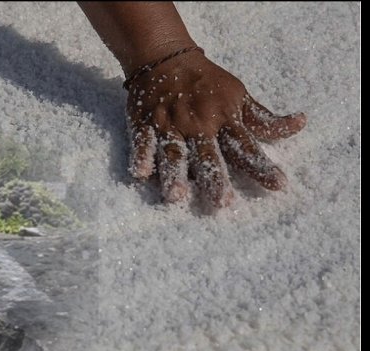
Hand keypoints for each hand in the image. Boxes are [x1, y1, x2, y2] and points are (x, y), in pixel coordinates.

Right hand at [126, 50, 306, 206]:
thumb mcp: (238, 95)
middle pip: (207, 155)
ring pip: (173, 153)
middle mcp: (197, 124)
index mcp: (223, 118)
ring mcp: (169, 125)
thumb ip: (263, 119)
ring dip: (174, 174)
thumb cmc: (206, 82)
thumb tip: (300, 124)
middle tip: (221, 202)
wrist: (164, 57)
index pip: (245, 146)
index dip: (261, 165)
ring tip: (176, 196)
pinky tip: (141, 174)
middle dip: (214, 178)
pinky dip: (141, 157)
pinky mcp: (144, 124)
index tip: (278, 185)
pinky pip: (142, 142)